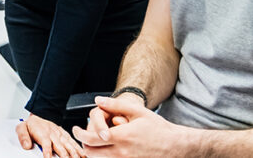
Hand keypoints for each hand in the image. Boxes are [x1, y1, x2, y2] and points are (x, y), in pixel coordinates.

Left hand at [16, 114, 85, 157]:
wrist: (38, 115)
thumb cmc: (31, 125)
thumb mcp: (21, 128)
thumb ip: (22, 137)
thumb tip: (26, 145)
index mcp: (42, 132)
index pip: (45, 142)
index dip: (47, 151)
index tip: (48, 157)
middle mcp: (52, 133)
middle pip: (59, 145)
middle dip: (64, 155)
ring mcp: (60, 134)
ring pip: (68, 144)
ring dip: (73, 153)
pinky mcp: (64, 135)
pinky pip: (72, 142)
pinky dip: (78, 148)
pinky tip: (83, 154)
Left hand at [72, 97, 186, 156]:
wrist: (176, 147)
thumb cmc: (159, 128)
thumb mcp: (138, 112)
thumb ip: (115, 105)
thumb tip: (98, 100)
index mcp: (122, 137)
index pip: (91, 138)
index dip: (79, 133)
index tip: (75, 128)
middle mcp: (122, 153)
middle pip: (91, 152)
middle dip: (83, 143)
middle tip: (82, 135)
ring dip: (93, 152)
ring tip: (94, 142)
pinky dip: (104, 157)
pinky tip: (106, 149)